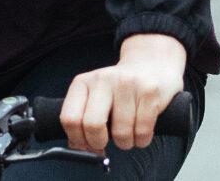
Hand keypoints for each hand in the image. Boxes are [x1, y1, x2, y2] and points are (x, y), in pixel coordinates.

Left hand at [60, 33, 186, 152]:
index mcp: (83, 82)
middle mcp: (103, 79)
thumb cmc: (118, 93)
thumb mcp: (94, 100)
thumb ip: (83, 124)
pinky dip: (141, 141)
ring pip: (121, 134)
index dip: (78, 140)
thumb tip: (84, 152)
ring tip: (127, 133)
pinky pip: (142, 132)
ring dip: (125, 143)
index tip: (87, 145)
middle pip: (92, 125)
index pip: (70, 119)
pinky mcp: (150, 91)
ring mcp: (128, 83)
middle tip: (105, 143)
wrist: (150, 67)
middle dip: (99, 143)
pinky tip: (140, 131)